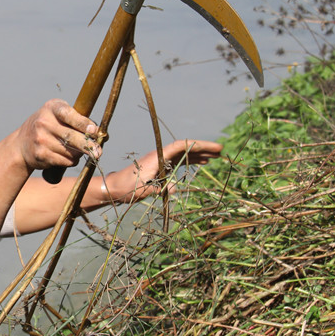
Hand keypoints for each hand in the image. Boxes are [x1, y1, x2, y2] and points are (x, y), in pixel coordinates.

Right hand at [15, 100, 101, 171]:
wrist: (21, 144)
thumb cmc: (47, 127)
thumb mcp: (57, 115)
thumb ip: (76, 119)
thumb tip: (98, 132)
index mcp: (51, 108)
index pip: (69, 115)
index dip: (84, 123)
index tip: (95, 131)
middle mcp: (44, 122)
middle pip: (72, 136)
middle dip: (88, 145)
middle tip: (98, 151)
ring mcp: (41, 139)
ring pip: (71, 151)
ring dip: (80, 154)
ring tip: (79, 151)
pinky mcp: (41, 155)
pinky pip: (65, 161)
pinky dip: (72, 160)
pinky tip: (68, 156)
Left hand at [103, 139, 222, 202]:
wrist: (113, 188)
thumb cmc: (126, 188)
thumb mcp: (142, 190)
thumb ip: (158, 189)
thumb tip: (174, 189)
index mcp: (158, 157)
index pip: (182, 146)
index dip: (199, 145)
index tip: (215, 148)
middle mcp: (160, 156)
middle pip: (185, 148)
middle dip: (203, 148)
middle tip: (221, 151)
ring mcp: (160, 161)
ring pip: (183, 154)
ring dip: (199, 154)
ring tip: (215, 157)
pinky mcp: (160, 167)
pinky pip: (179, 161)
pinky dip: (191, 161)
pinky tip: (201, 164)